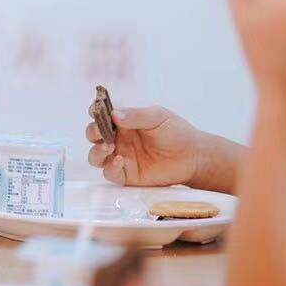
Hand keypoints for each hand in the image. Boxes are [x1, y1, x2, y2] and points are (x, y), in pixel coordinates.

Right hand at [88, 106, 208, 187]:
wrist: (193, 157)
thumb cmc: (176, 132)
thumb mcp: (157, 117)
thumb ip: (135, 115)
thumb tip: (113, 115)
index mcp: (123, 122)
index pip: (101, 115)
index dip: (95, 112)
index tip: (95, 111)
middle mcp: (118, 139)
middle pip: (94, 135)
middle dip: (93, 132)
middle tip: (101, 132)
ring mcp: (120, 157)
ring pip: (96, 156)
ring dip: (96, 151)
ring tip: (108, 147)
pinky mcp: (126, 175)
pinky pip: (109, 173)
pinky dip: (110, 167)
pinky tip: (119, 161)